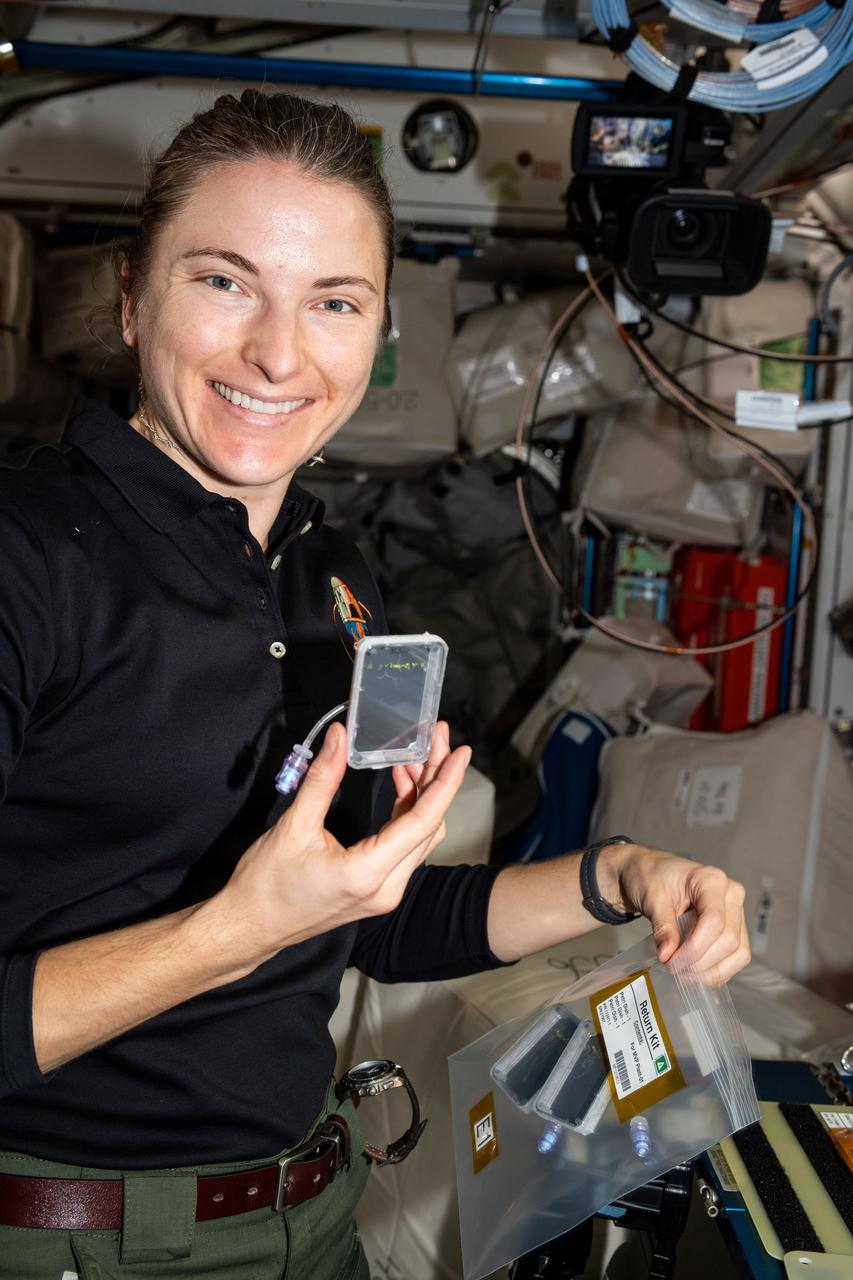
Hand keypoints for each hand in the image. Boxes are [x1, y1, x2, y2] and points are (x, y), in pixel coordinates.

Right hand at [221, 721, 470, 962]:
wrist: (250, 926)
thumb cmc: (266, 884)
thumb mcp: (293, 825)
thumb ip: (322, 779)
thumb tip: (339, 737)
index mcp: (367, 873)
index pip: (422, 822)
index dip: (445, 783)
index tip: (460, 752)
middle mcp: (386, 888)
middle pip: (429, 826)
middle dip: (436, 779)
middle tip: (436, 739)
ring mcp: (384, 893)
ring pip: (421, 837)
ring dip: (422, 795)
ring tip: (414, 755)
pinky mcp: (377, 890)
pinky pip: (406, 848)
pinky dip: (408, 813)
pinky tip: (400, 784)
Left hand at [603, 843, 749, 985]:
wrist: (650, 873)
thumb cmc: (651, 877)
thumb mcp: (651, 898)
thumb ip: (663, 926)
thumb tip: (668, 956)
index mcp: (712, 880)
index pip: (714, 922)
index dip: (694, 948)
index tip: (670, 962)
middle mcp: (731, 894)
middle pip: (728, 940)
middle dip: (699, 962)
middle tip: (671, 968)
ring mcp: (736, 912)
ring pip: (738, 953)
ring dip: (710, 971)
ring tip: (683, 974)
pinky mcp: (735, 928)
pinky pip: (736, 957)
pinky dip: (717, 971)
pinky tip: (695, 974)